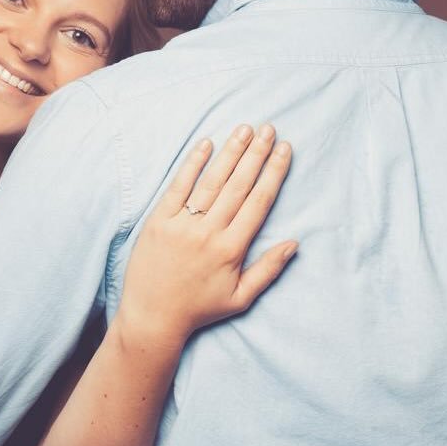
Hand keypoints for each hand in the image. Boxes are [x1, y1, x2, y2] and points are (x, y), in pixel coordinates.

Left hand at [116, 123, 295, 350]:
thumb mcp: (240, 298)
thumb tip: (293, 243)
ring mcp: (182, 225)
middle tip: (269, 129)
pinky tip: (206, 144)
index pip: (259, 202)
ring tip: (245, 130)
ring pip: (211, 181)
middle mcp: (209, 233)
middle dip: (256, 154)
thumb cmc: (199, 309)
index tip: (284, 150)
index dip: (273, 173)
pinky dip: (192, 164)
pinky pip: (178, 187)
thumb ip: (268, 269)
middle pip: (238, 185)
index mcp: (231, 249)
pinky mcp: (158, 221)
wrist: (153, 316)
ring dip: (230, 153)